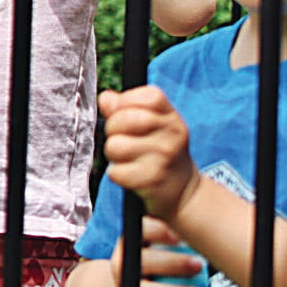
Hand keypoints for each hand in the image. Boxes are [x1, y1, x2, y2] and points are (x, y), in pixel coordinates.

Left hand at [99, 85, 199, 220]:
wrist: (181, 188)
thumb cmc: (159, 149)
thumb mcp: (151, 122)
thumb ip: (125, 106)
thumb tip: (105, 99)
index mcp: (170, 116)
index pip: (145, 97)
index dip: (125, 102)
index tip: (124, 113)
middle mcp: (172, 134)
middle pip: (124, 119)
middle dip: (113, 129)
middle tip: (122, 138)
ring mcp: (163, 157)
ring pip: (114, 146)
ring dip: (113, 154)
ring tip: (127, 157)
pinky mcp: (152, 179)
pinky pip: (115, 171)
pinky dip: (117, 174)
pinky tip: (131, 173)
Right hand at [111, 217, 208, 286]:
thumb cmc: (156, 261)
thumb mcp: (159, 242)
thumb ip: (179, 232)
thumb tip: (218, 218)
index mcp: (133, 242)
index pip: (139, 229)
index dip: (157, 230)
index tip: (177, 234)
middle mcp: (126, 265)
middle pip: (143, 262)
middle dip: (172, 263)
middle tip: (198, 264)